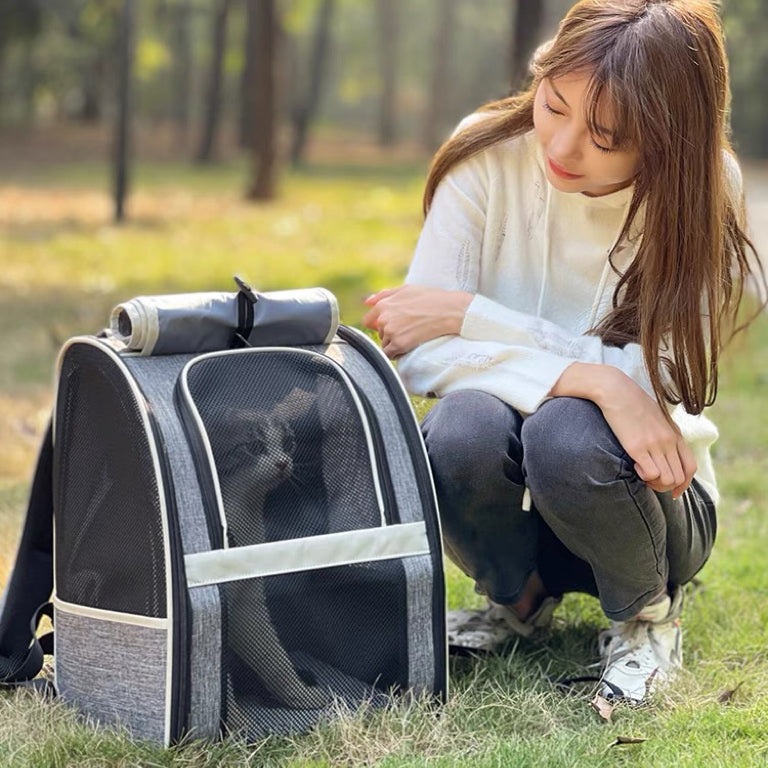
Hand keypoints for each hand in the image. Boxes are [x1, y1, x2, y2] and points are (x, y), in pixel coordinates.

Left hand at [362, 285, 472, 358]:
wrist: (448, 311)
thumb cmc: (429, 298)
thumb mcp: (405, 290)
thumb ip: (383, 295)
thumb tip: (367, 302)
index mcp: (383, 305)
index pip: (368, 321)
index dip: (378, 324)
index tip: (392, 326)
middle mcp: (383, 319)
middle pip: (379, 333)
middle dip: (390, 332)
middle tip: (409, 328)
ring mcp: (391, 332)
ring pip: (385, 344)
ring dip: (394, 343)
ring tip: (411, 336)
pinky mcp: (399, 344)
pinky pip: (390, 354)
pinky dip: (397, 353)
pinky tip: (409, 346)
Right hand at [550, 363, 696, 498]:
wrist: (615, 390)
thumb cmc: (631, 403)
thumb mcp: (656, 417)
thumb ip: (663, 434)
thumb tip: (662, 451)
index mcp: (675, 434)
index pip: (690, 467)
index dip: (683, 484)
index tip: (673, 492)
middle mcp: (669, 440)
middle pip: (679, 478)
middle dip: (665, 486)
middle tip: (650, 481)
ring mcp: (654, 444)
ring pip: (667, 479)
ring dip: (654, 483)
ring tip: (641, 472)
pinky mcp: (637, 446)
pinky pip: (650, 474)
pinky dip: (644, 476)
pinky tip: (634, 465)